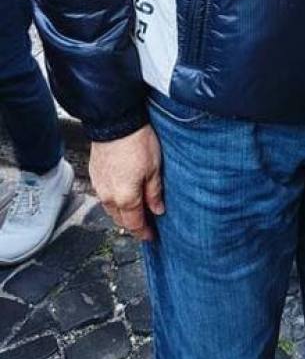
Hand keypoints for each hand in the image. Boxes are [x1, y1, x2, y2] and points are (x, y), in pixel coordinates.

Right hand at [89, 124, 163, 240]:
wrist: (114, 122)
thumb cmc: (137, 142)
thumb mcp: (154, 168)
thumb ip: (154, 192)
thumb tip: (157, 210)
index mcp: (125, 199)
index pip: (134, 224)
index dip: (144, 232)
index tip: (151, 236)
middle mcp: (108, 197)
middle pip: (121, 219)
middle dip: (133, 224)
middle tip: (145, 224)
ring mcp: (99, 186)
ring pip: (111, 209)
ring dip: (122, 212)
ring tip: (135, 209)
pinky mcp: (94, 175)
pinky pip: (104, 195)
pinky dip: (114, 200)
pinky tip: (122, 193)